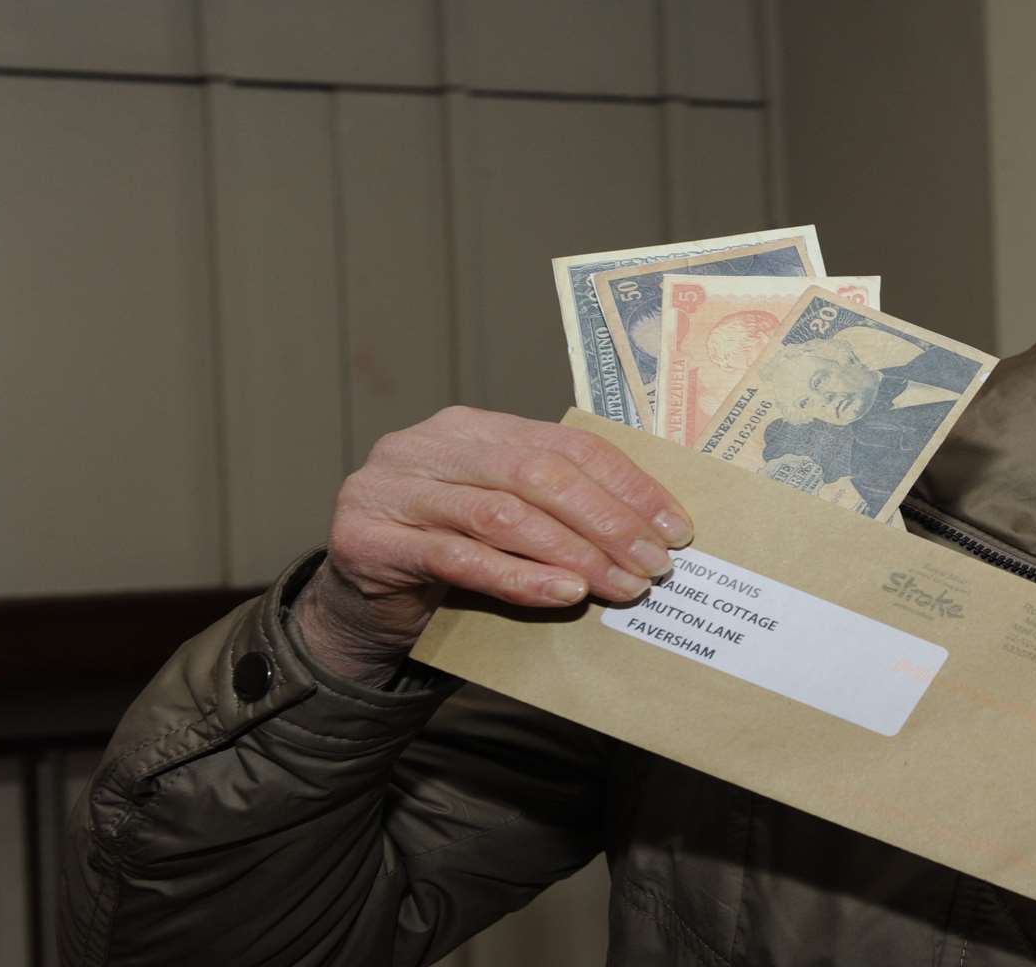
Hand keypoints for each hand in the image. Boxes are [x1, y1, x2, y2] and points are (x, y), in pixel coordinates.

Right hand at [293, 406, 691, 685]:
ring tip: (622, 585)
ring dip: (574, 553)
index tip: (676, 528)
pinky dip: (518, 578)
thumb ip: (557, 512)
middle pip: (538, 473)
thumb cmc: (448, 562)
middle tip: (656, 565)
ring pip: (502, 514)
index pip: (567, 445)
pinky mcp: (366, 538)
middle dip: (608, 521)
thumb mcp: (507, 524)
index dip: (629, 484)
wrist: (359, 609)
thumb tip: (654, 533)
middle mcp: (429, 444)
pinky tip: (563, 595)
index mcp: (473, 427)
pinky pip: (457, 558)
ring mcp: (392, 487)